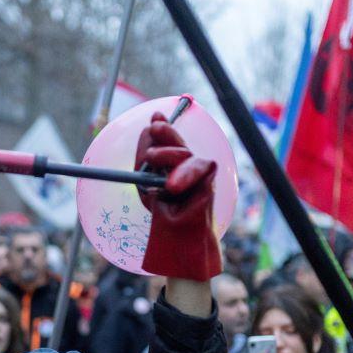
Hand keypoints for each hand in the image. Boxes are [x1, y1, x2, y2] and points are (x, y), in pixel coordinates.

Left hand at [135, 112, 220, 280]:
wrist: (176, 235)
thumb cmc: (163, 212)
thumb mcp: (145, 181)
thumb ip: (144, 157)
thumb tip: (148, 129)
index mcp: (173, 166)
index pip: (169, 142)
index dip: (163, 128)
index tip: (154, 117)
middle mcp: (188, 166)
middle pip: (179, 143)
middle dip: (167, 132)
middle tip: (154, 125)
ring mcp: (200, 172)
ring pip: (185, 153)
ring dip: (168, 153)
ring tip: (151, 158)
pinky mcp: (209, 180)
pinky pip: (199, 166)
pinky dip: (184, 173)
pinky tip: (171, 184)